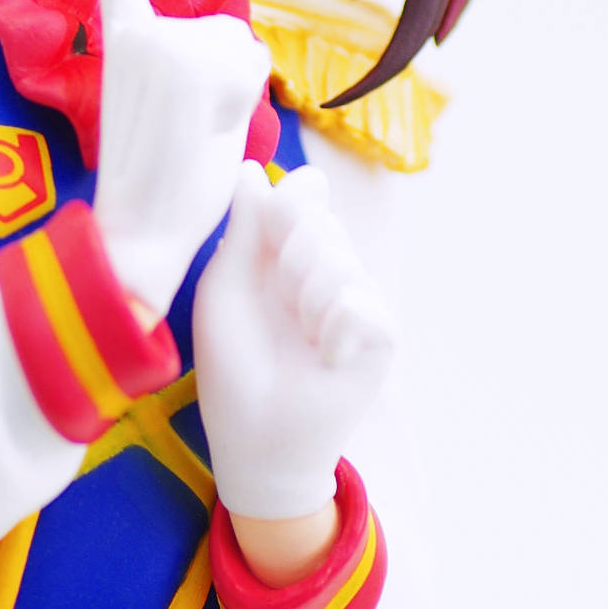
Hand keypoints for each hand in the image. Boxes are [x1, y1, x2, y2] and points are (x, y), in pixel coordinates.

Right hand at [48, 0, 270, 315]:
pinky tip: (205, 134)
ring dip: (235, 97)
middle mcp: (138, 27)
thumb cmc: (156, 180)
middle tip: (184, 130)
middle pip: (222, 28)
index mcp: (118, 32)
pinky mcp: (191, 65)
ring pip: (240, 49)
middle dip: (225, 79)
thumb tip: (233, 44)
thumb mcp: (161, 98)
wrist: (137, 232)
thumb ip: (184, 58)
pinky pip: (249, 67)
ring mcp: (165, 43)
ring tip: (193, 136)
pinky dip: (243, 104)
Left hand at [192, 163, 396, 519]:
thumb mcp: (225, 288)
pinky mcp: (382, 335)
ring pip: (338, 260)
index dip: (289, 201)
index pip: (305, 193)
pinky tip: (322, 358)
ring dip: (302, 303)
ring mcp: (360, 299)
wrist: (256, 439)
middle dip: (285, 264)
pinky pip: (357, 302)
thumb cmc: (236, 366)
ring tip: (298, 341)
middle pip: (320, 222)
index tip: (267, 233)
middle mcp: (330, 269)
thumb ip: (243, 228)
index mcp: (290, 254)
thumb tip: (249, 169)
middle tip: (277, 313)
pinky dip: (329, 330)